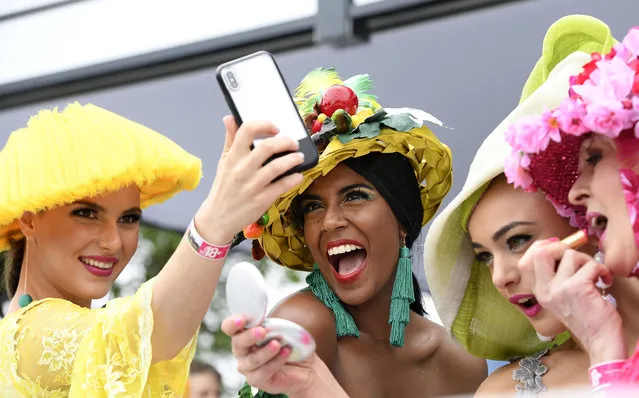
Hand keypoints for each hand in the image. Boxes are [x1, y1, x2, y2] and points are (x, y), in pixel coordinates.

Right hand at [195, 117, 303, 243]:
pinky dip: (293, 179)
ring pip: (277, 167)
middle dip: (286, 142)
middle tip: (294, 143)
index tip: (275, 127)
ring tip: (299, 157)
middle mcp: (242, 170)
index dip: (264, 124)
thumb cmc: (223, 188)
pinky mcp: (261, 200)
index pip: (247, 130)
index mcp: (232, 157)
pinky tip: (297, 176)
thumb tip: (229, 118)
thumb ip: (230, 139)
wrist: (217, 218)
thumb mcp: (223, 162)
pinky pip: (281, 186)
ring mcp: (252, 186)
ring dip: (293, 159)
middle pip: (267, 147)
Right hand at [221, 315, 328, 397]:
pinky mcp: (257, 380)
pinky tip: (286, 353)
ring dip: (264, 352)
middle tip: (262, 331)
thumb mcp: (285, 326)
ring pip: (250, 361)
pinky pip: (262, 373)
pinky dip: (275, 362)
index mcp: (245, 333)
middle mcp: (243, 350)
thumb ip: (274, 321)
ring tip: (278, 344)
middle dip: (249, 336)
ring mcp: (248, 367)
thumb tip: (270, 319)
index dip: (232, 323)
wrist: (307, 366)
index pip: (230, 327)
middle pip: (237, 343)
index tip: (242, 320)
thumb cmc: (292, 342)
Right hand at [519, 239, 625, 363]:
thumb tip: (561, 251)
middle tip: (576, 257)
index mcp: (539, 291)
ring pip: (570, 255)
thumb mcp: (560, 298)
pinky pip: (591, 265)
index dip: (542, 247)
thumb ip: (555, 278)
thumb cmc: (585, 318)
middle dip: (561, 247)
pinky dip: (602, 270)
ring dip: (587, 261)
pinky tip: (604, 281)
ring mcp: (559, 288)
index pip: (526, 260)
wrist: (600, 340)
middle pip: (541, 252)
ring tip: (594, 274)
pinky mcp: (578, 287)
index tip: (559, 248)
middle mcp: (545, 289)